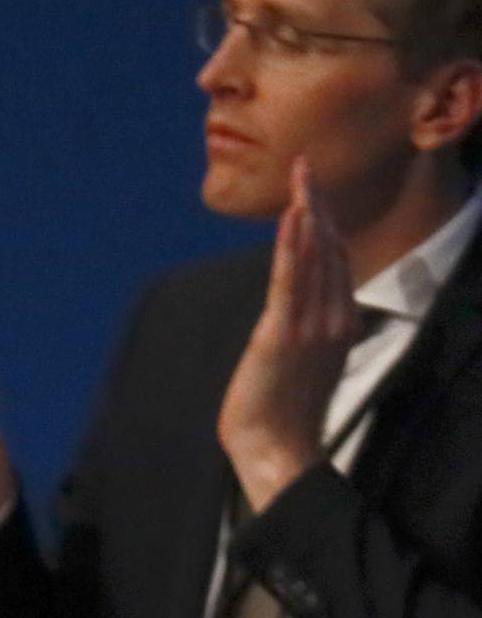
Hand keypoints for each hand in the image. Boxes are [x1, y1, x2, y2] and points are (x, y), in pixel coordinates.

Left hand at [219, 159, 358, 511]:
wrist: (276, 451)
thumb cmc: (283, 416)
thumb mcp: (304, 365)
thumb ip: (306, 333)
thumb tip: (292, 315)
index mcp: (341, 324)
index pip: (337, 262)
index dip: (326, 224)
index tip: (314, 194)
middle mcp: (333, 318)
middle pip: (329, 248)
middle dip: (318, 204)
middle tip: (307, 166)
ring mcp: (311, 325)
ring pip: (313, 256)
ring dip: (306, 211)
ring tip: (301, 176)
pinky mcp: (283, 334)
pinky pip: (290, 280)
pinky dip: (292, 245)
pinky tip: (292, 215)